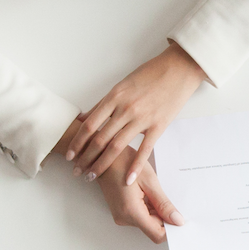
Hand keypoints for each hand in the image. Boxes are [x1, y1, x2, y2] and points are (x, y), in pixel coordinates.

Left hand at [55, 41, 205, 183]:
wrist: (178, 69)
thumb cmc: (150, 75)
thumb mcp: (122, 85)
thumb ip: (103, 103)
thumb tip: (83, 118)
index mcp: (114, 97)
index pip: (90, 125)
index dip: (77, 142)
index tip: (70, 155)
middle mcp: (125, 109)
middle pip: (100, 139)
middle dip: (86, 158)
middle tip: (77, 171)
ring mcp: (142, 119)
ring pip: (117, 147)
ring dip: (102, 164)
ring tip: (92, 176)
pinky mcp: (158, 126)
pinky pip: (144, 150)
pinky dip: (135, 166)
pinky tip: (127, 179)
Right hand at [95, 152, 183, 243]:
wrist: (104, 155)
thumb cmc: (124, 162)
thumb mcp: (150, 181)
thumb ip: (163, 204)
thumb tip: (177, 221)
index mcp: (131, 211)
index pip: (157, 235)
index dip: (171, 229)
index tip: (180, 219)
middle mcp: (124, 218)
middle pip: (153, 229)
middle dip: (164, 217)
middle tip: (166, 197)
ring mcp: (121, 216)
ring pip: (147, 222)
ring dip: (155, 211)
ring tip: (152, 191)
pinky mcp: (120, 212)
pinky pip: (140, 216)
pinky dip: (148, 208)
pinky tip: (146, 193)